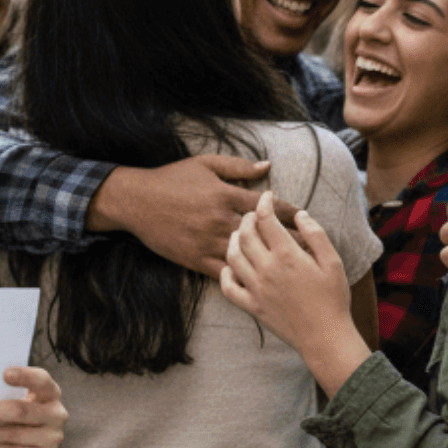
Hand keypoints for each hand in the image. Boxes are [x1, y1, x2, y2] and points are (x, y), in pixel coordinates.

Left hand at [0, 367, 66, 447]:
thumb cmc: (21, 420)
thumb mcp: (21, 404)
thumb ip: (7, 397)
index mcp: (51, 393)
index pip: (42, 380)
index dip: (25, 376)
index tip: (4, 374)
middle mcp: (56, 414)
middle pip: (21, 410)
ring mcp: (52, 438)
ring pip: (13, 434)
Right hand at [89, 154, 302, 277]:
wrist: (137, 201)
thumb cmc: (172, 178)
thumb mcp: (205, 164)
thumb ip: (238, 166)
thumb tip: (267, 166)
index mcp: (225, 195)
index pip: (267, 206)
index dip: (289, 212)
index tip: (306, 218)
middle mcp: (219, 220)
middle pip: (263, 235)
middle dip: (288, 242)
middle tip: (310, 251)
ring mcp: (207, 242)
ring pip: (246, 256)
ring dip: (269, 263)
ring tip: (291, 272)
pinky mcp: (194, 258)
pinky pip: (224, 271)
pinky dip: (242, 276)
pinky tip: (258, 283)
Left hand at [221, 193, 370, 394]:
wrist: (325, 337)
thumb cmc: (333, 298)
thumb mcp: (333, 262)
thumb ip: (316, 234)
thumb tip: (300, 214)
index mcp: (288, 255)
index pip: (266, 220)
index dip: (264, 203)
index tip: (266, 196)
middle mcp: (267, 269)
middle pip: (244, 234)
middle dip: (246, 218)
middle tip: (252, 214)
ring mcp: (256, 289)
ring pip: (232, 256)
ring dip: (233, 240)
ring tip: (240, 234)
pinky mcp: (251, 306)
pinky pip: (228, 287)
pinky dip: (225, 273)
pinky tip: (231, 266)